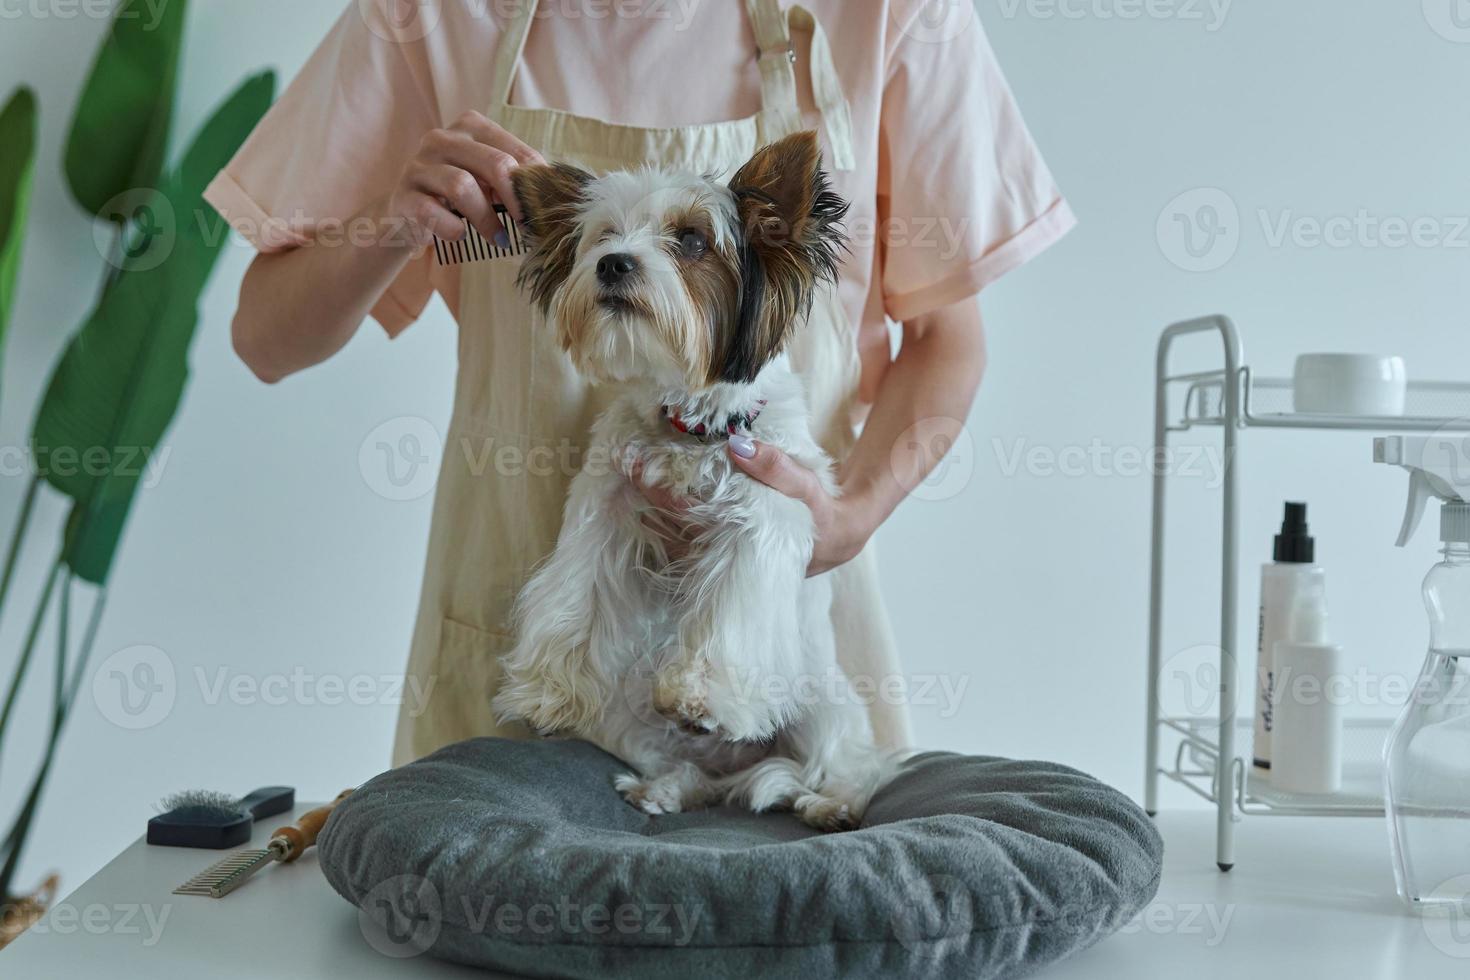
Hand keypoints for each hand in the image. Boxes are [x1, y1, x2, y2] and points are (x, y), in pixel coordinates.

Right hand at [387, 111, 544, 250]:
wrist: (409, 215)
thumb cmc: (458, 196)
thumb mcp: (488, 181)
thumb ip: (514, 180)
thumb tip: (554, 196)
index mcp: (471, 126)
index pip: (517, 152)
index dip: (536, 185)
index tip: (546, 210)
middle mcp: (442, 138)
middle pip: (495, 164)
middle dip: (517, 200)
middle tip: (528, 226)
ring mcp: (419, 165)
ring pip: (462, 186)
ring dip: (487, 219)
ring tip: (500, 239)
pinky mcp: (403, 194)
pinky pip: (431, 210)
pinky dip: (451, 227)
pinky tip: (461, 236)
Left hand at [630, 443, 874, 576]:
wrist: (836, 540)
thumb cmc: (820, 511)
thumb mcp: (805, 485)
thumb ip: (774, 466)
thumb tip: (738, 444)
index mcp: (737, 538)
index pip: (682, 510)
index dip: (654, 485)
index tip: (630, 460)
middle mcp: (721, 553)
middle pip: (666, 523)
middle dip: (642, 492)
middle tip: (619, 460)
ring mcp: (717, 556)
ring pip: (668, 533)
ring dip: (645, 505)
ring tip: (623, 475)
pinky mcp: (718, 552)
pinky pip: (678, 535)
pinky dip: (658, 515)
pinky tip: (644, 495)